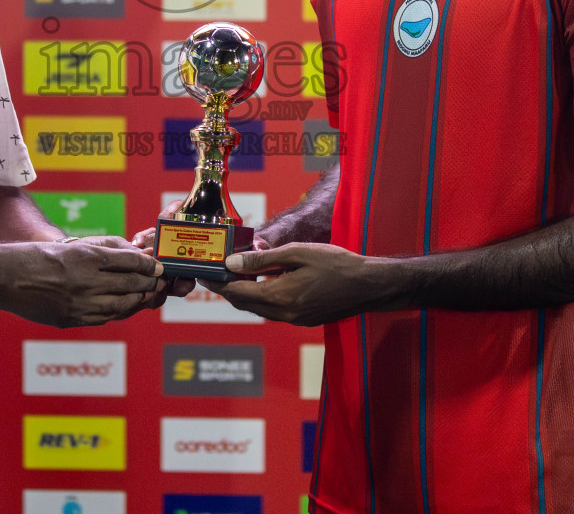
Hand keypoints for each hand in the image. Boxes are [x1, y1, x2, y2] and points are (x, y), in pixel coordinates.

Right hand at [0, 240, 165, 327]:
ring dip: (138, 300)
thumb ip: (103, 250)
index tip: (158, 267)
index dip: (148, 265)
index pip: (130, 261)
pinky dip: (118, 312)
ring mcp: (79, 303)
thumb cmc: (39, 256)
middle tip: (158, 282)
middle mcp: (86, 281)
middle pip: (130, 284)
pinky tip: (123, 307)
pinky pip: (104, 318)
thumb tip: (132, 256)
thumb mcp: (73, 245)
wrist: (8, 277)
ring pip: (122, 305)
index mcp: (87, 257)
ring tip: (145, 295)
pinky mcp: (71, 319)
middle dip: (149, 283)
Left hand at [201, 243, 393, 326]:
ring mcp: (294, 319)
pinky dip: (263, 296)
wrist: (369, 285)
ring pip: (258, 308)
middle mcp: (284, 314)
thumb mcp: (297, 254)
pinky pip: (274, 310)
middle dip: (229, 288)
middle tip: (219, 269)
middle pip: (244, 304)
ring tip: (240, 270)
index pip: (237, 294)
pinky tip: (266, 279)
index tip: (205, 273)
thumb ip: (263, 260)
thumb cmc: (337, 264)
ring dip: (246, 292)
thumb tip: (232, 262)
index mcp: (280, 298)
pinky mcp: (303, 319)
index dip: (218, 283)